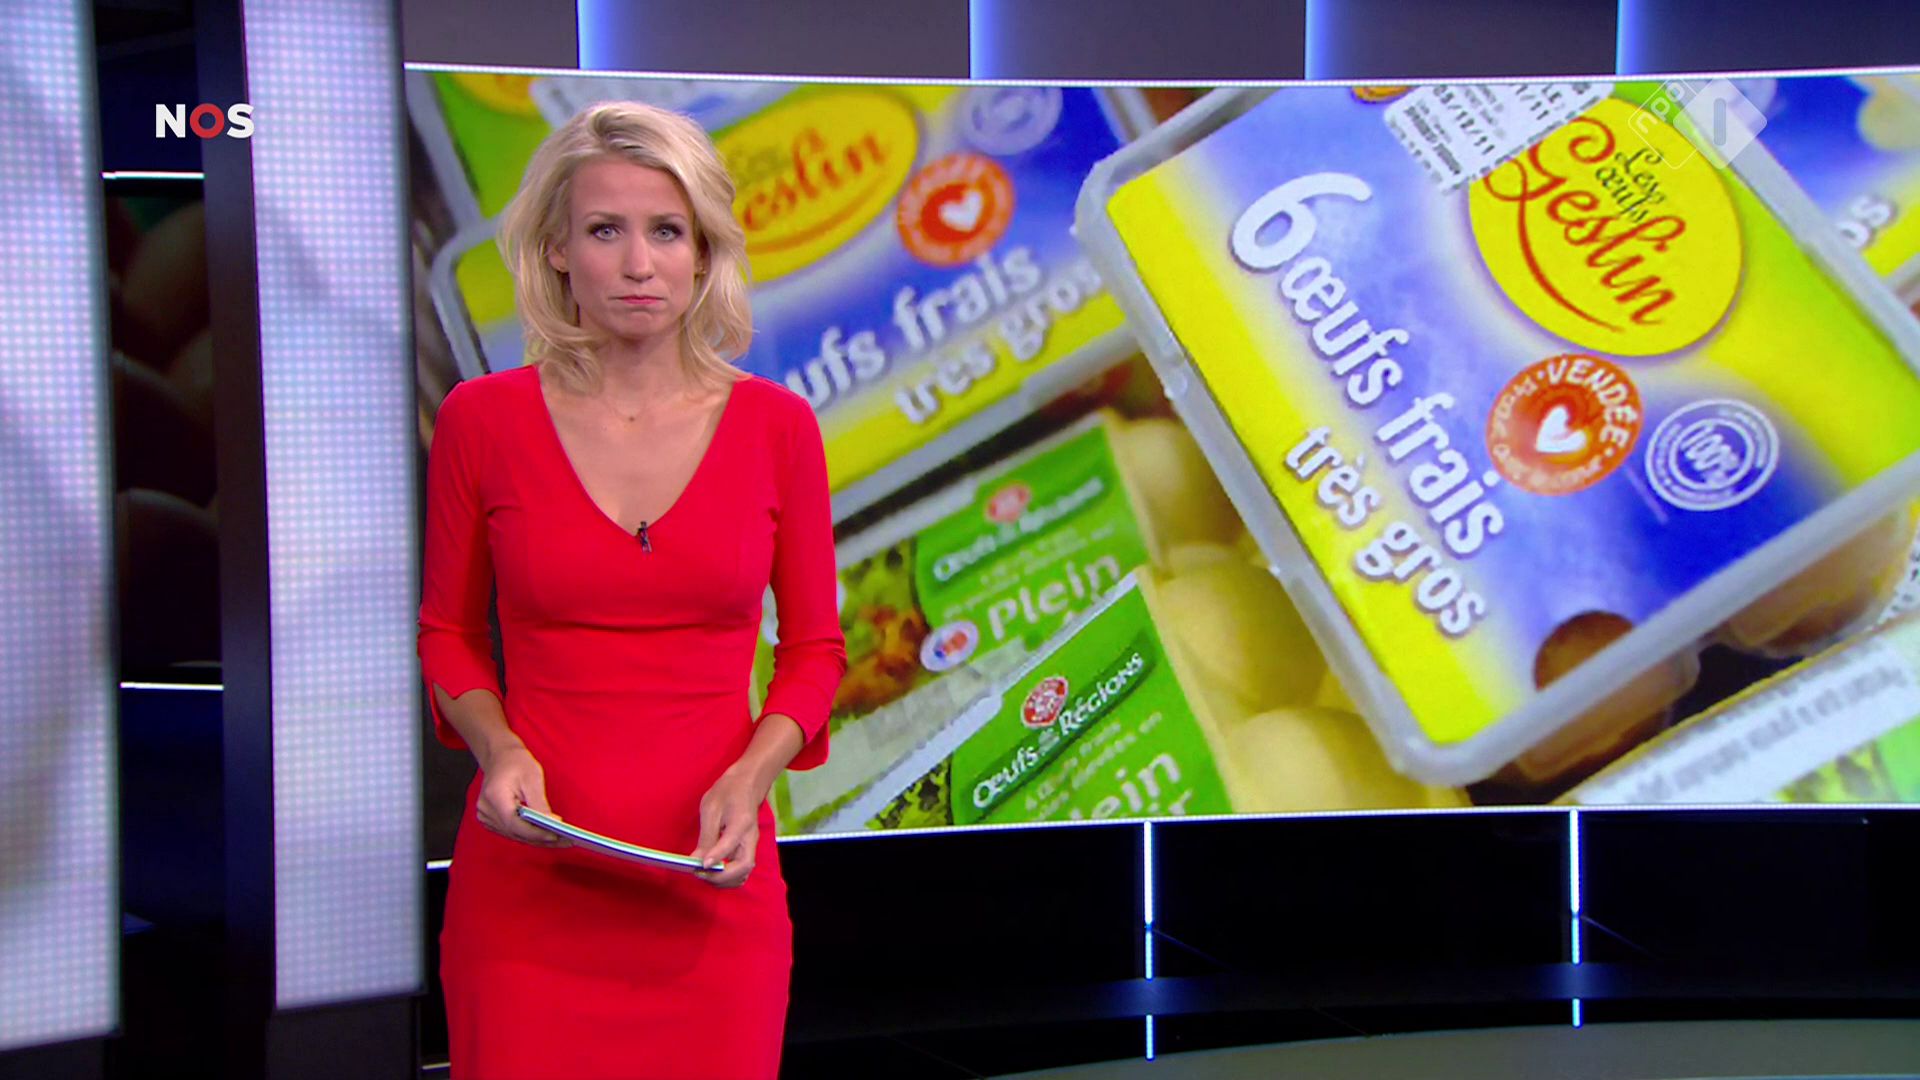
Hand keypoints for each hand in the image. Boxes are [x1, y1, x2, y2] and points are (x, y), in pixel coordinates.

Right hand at [476, 743, 567, 847]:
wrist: (500, 756)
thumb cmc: (516, 762)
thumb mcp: (532, 778)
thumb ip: (540, 804)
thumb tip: (552, 823)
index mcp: (494, 797)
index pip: (514, 824)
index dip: (536, 832)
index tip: (556, 835)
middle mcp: (486, 810)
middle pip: (516, 832)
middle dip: (542, 838)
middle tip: (566, 841)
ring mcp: (485, 816)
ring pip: (515, 835)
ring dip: (538, 839)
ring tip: (561, 840)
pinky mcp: (490, 820)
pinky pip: (512, 832)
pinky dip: (529, 834)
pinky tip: (547, 835)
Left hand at [690, 766, 768, 887]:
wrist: (747, 784)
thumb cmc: (728, 792)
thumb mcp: (711, 808)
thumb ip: (706, 836)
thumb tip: (697, 860)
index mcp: (742, 823)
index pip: (730, 845)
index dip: (715, 857)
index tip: (700, 866)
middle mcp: (750, 838)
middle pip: (743, 867)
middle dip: (720, 876)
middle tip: (699, 873)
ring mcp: (751, 846)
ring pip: (743, 874)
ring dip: (724, 880)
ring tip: (704, 874)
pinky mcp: (747, 850)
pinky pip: (741, 872)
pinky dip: (728, 878)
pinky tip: (713, 873)